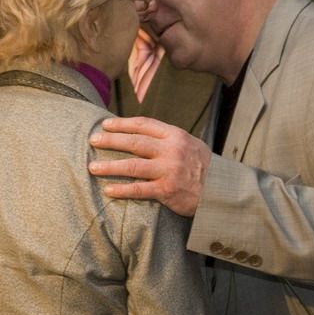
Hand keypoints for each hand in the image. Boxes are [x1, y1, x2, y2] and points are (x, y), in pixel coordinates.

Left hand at [88, 116, 211, 216]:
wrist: (221, 191)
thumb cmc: (202, 166)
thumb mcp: (189, 143)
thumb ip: (167, 138)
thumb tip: (139, 133)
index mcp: (175, 135)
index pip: (143, 125)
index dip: (122, 124)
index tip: (105, 125)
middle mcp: (171, 150)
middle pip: (134, 142)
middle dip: (110, 140)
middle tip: (93, 140)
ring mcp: (168, 170)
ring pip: (132, 166)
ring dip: (109, 166)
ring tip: (92, 167)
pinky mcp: (166, 191)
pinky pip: (139, 189)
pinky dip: (122, 189)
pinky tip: (108, 190)